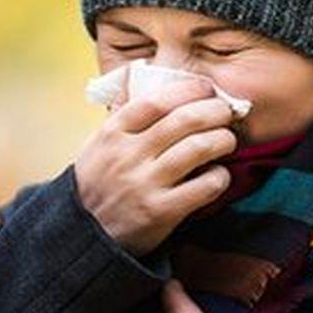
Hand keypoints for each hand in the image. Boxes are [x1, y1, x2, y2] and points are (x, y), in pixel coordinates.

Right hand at [73, 72, 237, 255]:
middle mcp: (128, 156)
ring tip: (227, 140)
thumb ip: (121, 114)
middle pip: (184, 120)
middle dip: (215, 111)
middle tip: (226, 113)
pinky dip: (220, 176)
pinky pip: (204, 187)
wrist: (86, 235)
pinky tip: (220, 175)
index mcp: (112, 133)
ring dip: (222, 140)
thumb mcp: (97, 144)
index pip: (156, 100)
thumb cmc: (98, 183)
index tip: (206, 88)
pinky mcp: (161, 212)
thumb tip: (141, 76)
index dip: (188, 89)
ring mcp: (145, 184)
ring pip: (198, 149)